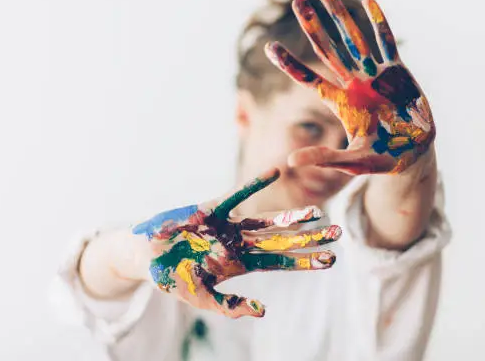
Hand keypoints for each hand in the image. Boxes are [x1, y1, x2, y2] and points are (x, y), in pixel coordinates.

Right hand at [132, 168, 340, 317]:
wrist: (145, 256)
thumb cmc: (172, 278)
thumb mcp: (201, 298)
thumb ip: (230, 307)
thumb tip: (264, 312)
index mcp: (241, 264)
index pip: (281, 263)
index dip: (305, 261)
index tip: (331, 260)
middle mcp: (241, 243)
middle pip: (283, 241)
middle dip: (310, 239)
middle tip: (339, 234)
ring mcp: (228, 226)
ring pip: (267, 220)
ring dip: (292, 217)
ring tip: (318, 213)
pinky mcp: (212, 210)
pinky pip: (237, 195)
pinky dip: (255, 184)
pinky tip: (275, 172)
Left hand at [265, 0, 435, 174]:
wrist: (413, 154)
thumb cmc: (380, 160)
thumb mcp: (351, 161)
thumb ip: (323, 158)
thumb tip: (289, 163)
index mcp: (340, 103)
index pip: (309, 79)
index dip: (290, 64)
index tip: (269, 47)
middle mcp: (353, 84)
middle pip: (328, 50)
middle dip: (313, 26)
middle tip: (298, 3)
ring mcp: (374, 75)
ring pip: (354, 38)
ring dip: (340, 15)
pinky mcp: (397, 72)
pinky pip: (386, 42)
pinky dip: (379, 22)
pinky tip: (369, 1)